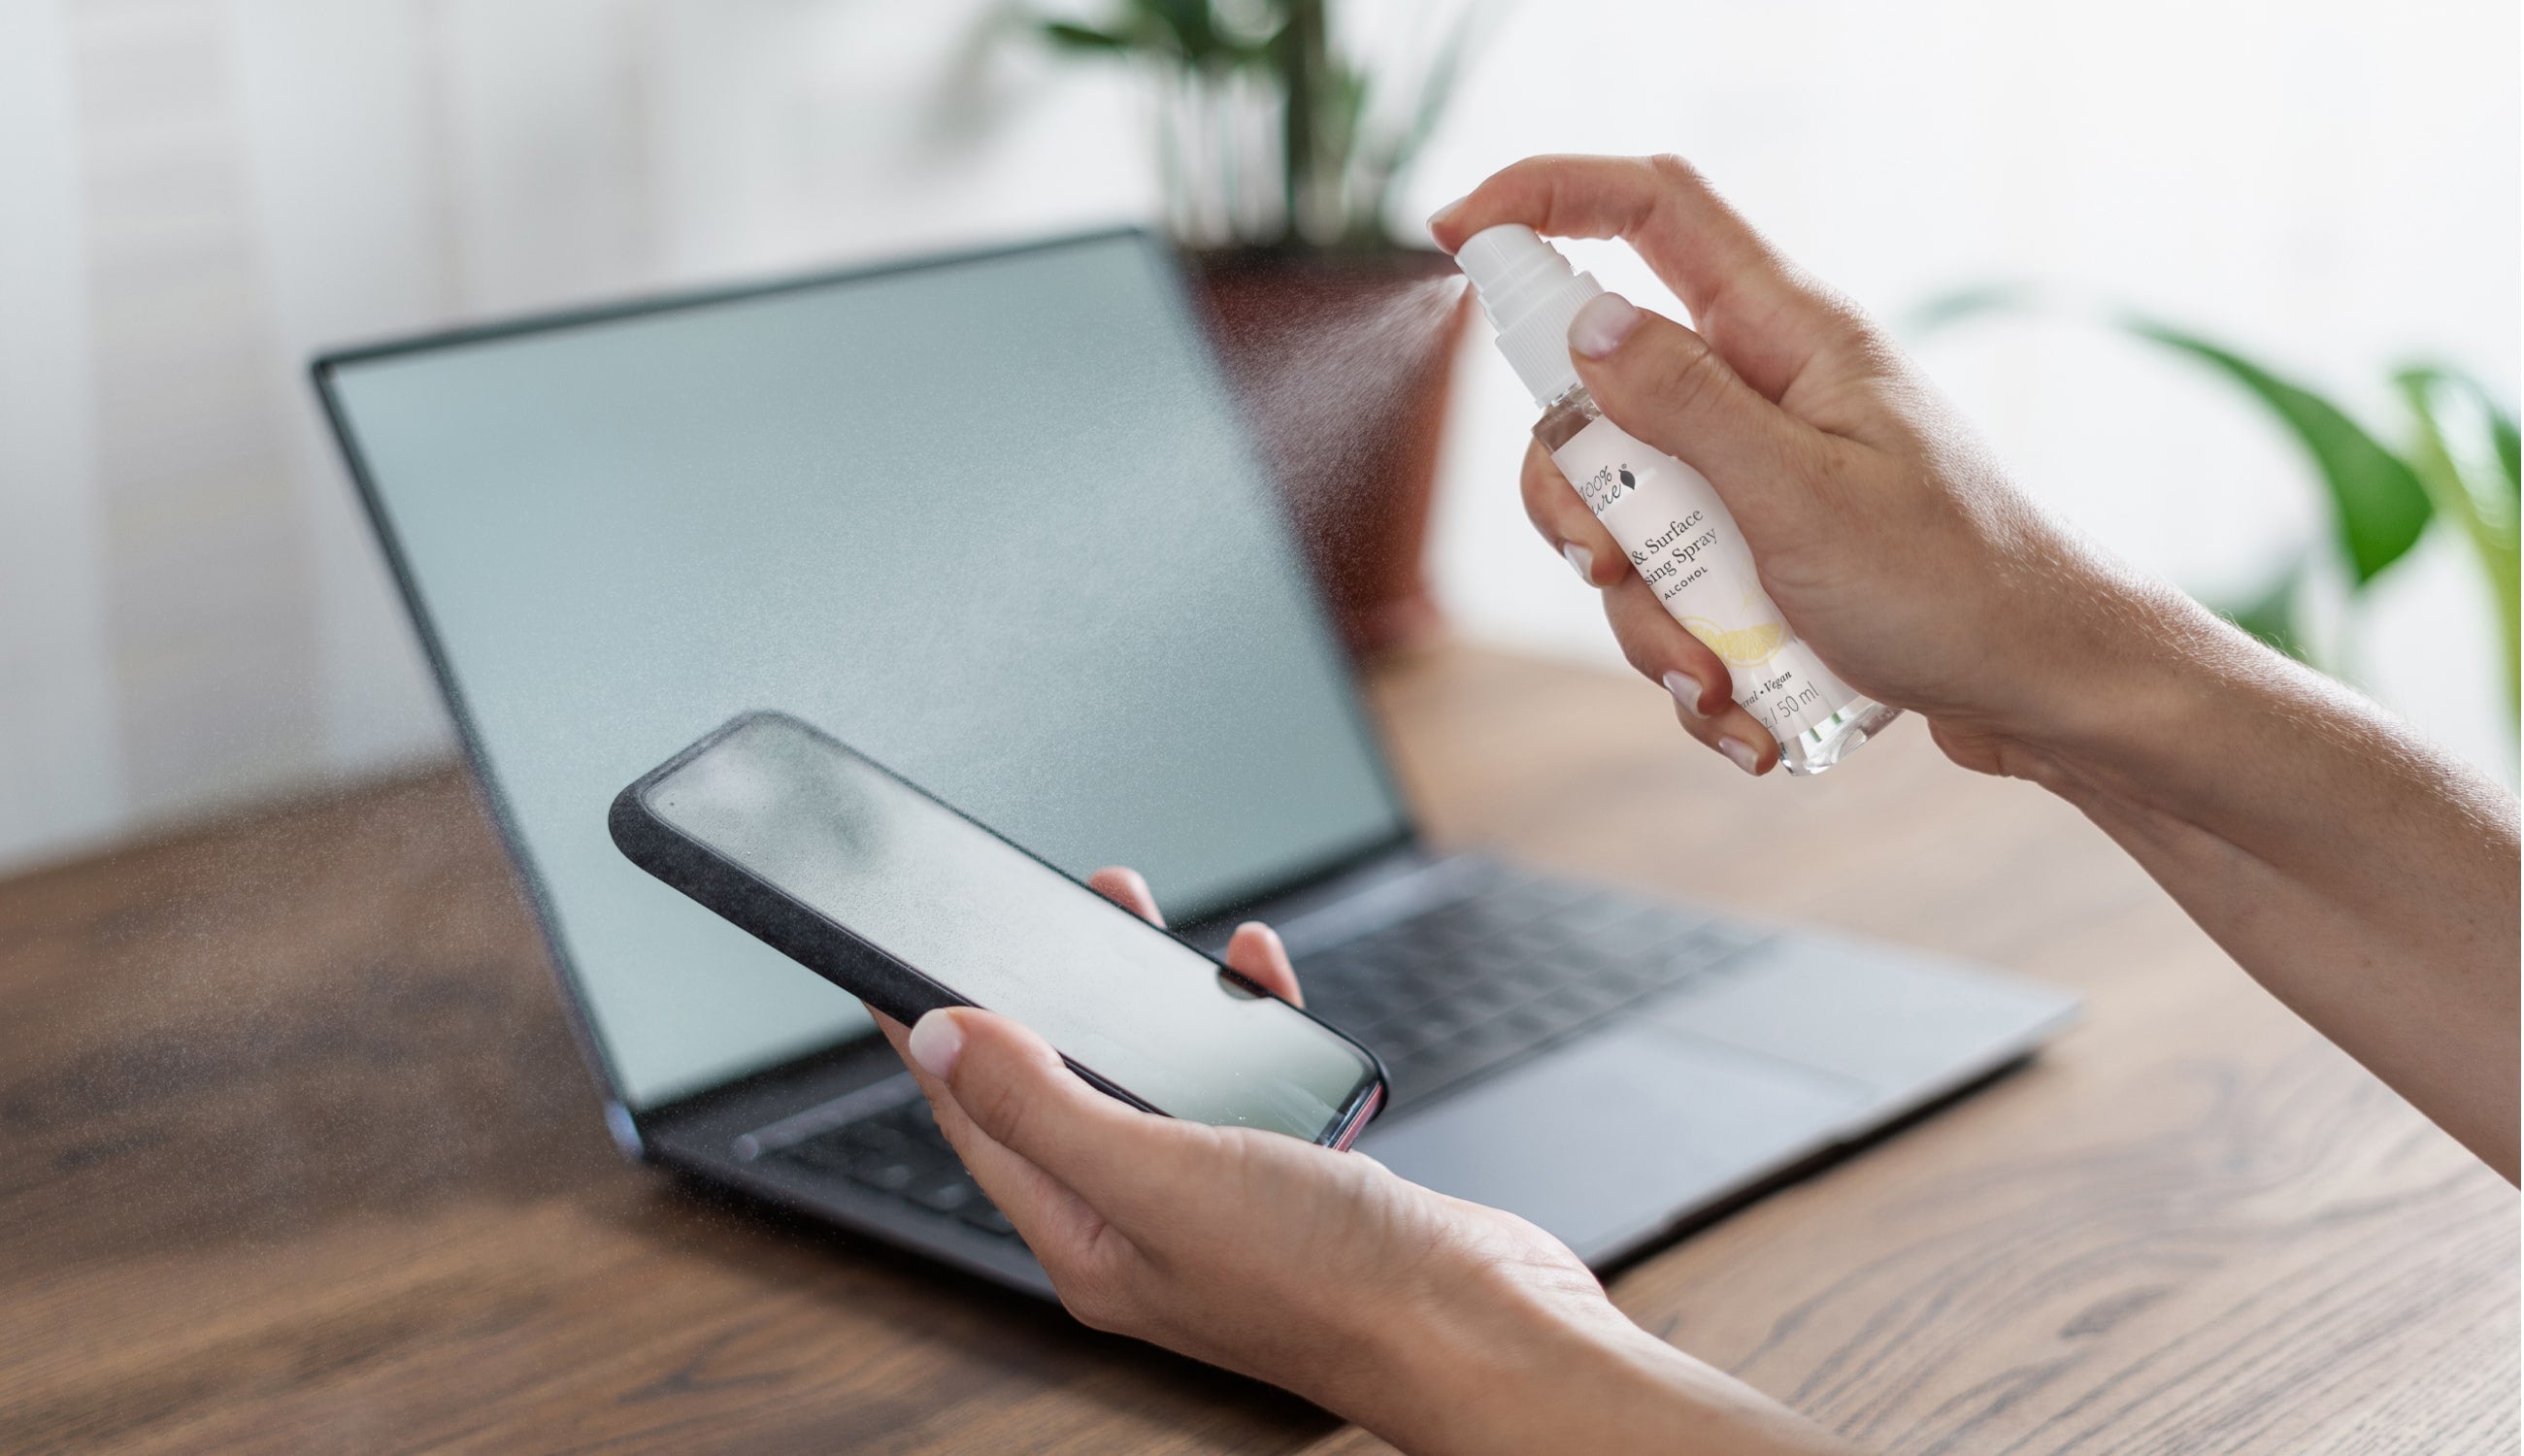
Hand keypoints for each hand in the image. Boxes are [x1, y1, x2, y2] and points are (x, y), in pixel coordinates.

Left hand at [872, 867, 1856, 1455]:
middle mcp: (1147, 1227)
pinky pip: (1242, 1083)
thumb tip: (940, 1040)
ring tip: (1127, 913)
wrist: (1489, 1330)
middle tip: (1022, 909)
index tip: (892, 968)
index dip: (932, 1041)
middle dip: (1042, 995)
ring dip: (1142, 994)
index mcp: (1090, 1244)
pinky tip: (1254, 977)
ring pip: (1155, 1076)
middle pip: (1064, 1089)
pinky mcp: (1296, 1179)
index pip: (979, 1126)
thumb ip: (1047, 1105)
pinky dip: (1242, 1021)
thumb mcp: (1160, 1177)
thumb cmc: (1334, 1284)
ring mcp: (1223, 1204)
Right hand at [1431, 155, 2198, 780]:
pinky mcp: (1766, 559)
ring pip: (1627, 519)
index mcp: (1787, 337)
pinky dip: (1688, 666)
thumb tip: (1586, 327)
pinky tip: (1742, 720)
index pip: (1652, 209)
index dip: (1545, 197)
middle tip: (1614, 565)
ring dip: (1644, 620)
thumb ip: (1684, 405)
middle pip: (1598, 400)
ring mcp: (1762, 478)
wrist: (2048, 696)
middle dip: (1580, 503)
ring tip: (1714, 685)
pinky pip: (1675, 596)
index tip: (1453, 232)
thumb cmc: (1957, 588)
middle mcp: (1766, 393)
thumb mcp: (1801, 497)